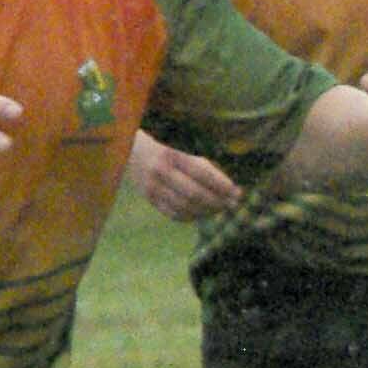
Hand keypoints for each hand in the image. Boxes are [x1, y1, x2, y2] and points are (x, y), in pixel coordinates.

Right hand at [126, 130, 242, 220]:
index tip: (236, 191)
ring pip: (184, 207)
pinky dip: (192, 216)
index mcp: (171, 155)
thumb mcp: (183, 150)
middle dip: (216, 201)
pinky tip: (203, 213)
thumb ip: (203, 167)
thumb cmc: (167, 151)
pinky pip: (173, 214)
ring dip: (206, 211)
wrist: (131, 151)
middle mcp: (160, 171)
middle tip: (232, 204)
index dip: (221, 184)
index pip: (201, 173)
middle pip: (193, 193)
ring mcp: (152, 187)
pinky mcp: (149, 199)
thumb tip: (230, 189)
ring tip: (220, 208)